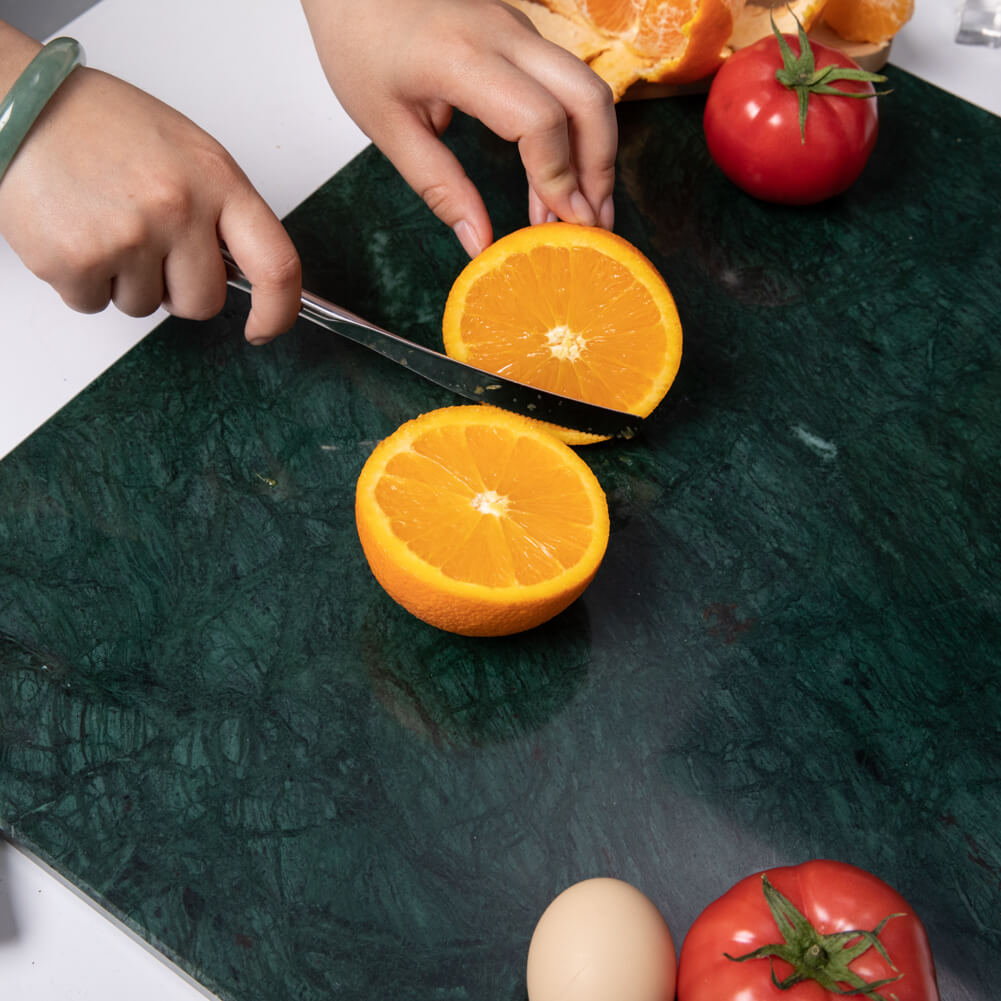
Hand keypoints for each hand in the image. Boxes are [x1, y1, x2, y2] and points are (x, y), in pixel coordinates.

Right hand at [0, 57, 299, 342]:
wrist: (20, 105)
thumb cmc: (102, 126)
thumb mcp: (186, 153)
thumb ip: (219, 212)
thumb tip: (242, 273)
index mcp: (216, 180)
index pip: (276, 265)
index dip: (278, 310)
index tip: (265, 327)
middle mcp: (178, 210)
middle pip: (203, 302)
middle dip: (179, 290)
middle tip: (148, 247)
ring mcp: (127, 238)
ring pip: (144, 307)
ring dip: (124, 281)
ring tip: (102, 224)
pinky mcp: (75, 261)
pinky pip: (93, 304)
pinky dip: (82, 281)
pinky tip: (74, 232)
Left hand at [301, 0, 616, 256]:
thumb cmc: (360, 47)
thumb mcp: (386, 128)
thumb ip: (439, 188)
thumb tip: (480, 243)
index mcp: (462, 58)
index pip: (538, 118)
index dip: (557, 175)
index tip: (561, 223)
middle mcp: (504, 34)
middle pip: (587, 98)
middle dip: (598, 167)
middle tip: (591, 226)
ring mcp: (520, 28)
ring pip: (587, 87)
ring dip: (596, 151)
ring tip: (582, 210)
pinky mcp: (524, 34)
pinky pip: (568, 83)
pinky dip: (577, 132)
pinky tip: (561, 176)